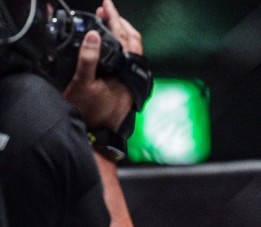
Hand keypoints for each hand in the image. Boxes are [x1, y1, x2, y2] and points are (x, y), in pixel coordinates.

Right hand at [62, 1, 141, 130]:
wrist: (98, 136)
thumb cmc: (90, 113)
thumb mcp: (83, 83)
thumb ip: (89, 58)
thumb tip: (93, 35)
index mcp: (126, 72)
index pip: (125, 37)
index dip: (115, 18)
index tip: (106, 5)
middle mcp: (133, 75)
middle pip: (132, 41)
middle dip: (119, 23)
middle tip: (105, 11)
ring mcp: (131, 80)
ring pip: (132, 51)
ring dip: (120, 34)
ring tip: (107, 23)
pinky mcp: (127, 85)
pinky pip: (127, 60)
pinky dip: (120, 47)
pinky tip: (110, 46)